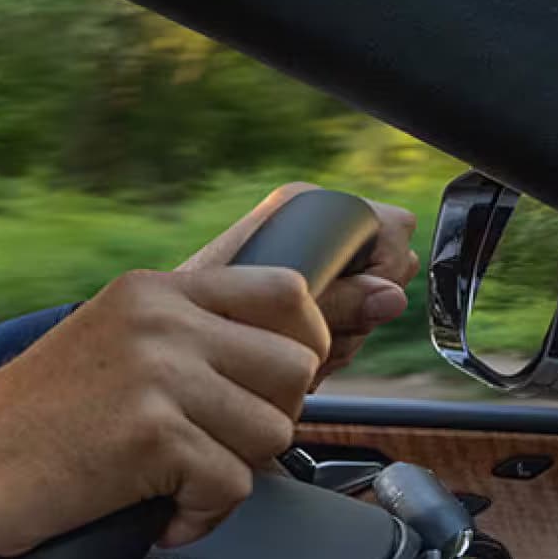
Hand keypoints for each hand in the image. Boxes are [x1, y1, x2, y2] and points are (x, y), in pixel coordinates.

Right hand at [0, 264, 328, 558]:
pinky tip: (157, 515)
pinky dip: (200, 518)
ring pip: (273, 431)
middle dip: (265, 420)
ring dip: (231, 473)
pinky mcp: (153, 437)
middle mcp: (159, 321)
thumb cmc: (22, 426)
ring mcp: (158, 375)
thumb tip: (280, 357)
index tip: (265, 392)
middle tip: (211, 447)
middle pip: (293, 366)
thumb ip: (178, 334)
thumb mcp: (105, 343)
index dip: (297, 347)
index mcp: (150, 291)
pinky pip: (233, 488)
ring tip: (173, 484)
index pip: (284, 291)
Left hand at [178, 183, 419, 383]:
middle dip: (355, 313)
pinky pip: (346, 322)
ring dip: (338, 337)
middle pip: (387, 270)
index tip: (349, 305)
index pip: (391, 228)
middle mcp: (313, 223)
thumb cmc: (203, 319)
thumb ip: (340, 303)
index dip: (381, 273)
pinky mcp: (306, 292)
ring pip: (369, 303)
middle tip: (311, 334)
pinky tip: (291, 353)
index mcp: (308, 205)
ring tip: (288, 345)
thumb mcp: (278, 316)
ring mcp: (312, 258)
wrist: (166, 341)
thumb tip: (391, 296)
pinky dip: (325, 347)